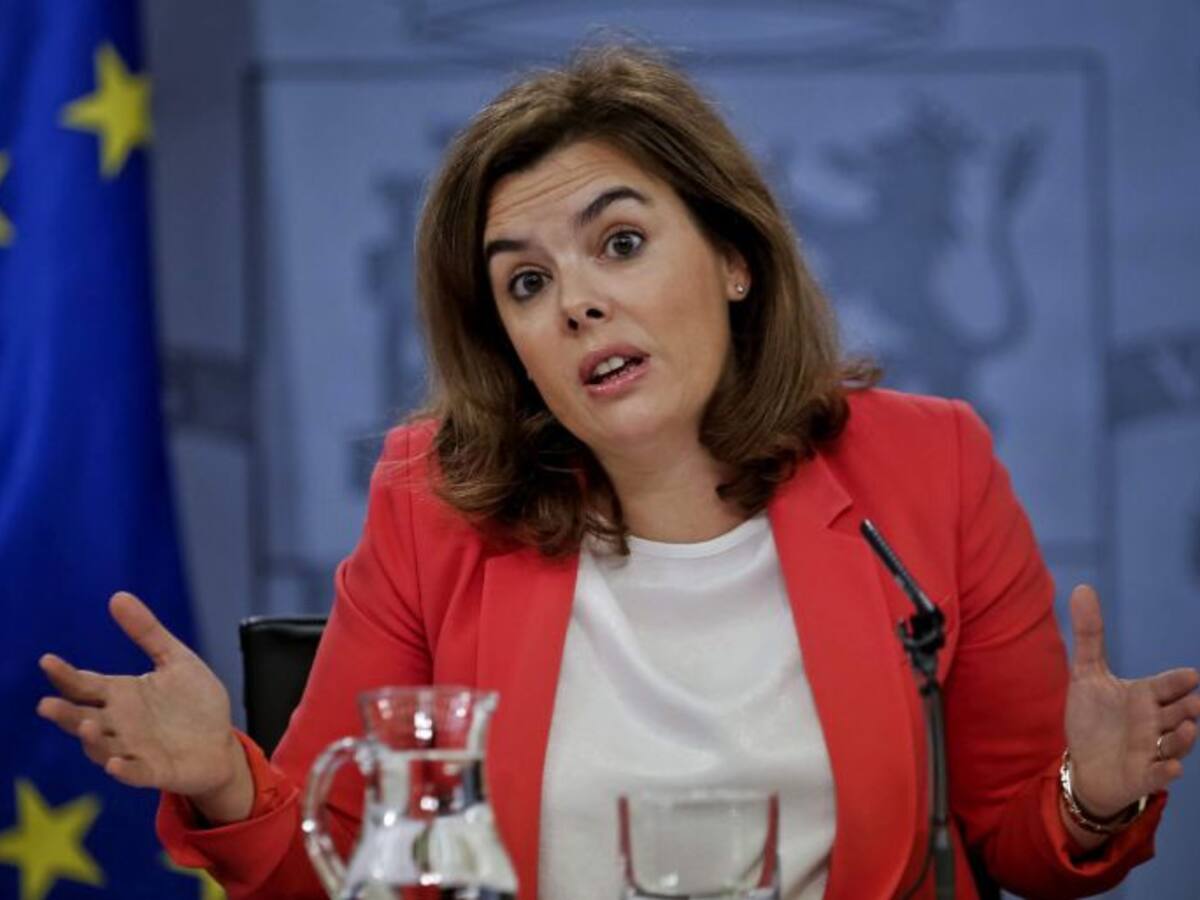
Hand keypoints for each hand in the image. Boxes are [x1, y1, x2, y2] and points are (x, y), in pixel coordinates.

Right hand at [37, 592, 251, 819]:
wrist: (221, 743)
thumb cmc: (193, 703)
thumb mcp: (175, 660)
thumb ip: (147, 632)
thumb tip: (117, 596)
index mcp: (122, 696)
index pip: (86, 685)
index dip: (66, 675)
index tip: (48, 661)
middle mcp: (120, 724)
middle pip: (83, 719)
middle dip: (64, 714)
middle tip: (46, 704)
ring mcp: (135, 750)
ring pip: (102, 748)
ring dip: (92, 740)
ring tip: (85, 725)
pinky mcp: (155, 772)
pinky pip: (134, 773)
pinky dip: (123, 769)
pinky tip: (115, 763)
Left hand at [1064, 584, 1199, 818]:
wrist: (1087, 762)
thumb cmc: (1094, 717)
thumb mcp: (1087, 674)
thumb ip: (1090, 634)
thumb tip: (1082, 587)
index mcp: (1145, 697)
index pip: (1166, 686)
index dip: (1177, 682)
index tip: (1190, 675)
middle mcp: (1155, 723)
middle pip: (1177, 713)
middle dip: (1186, 709)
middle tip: (1193, 703)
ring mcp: (1152, 750)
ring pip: (1175, 744)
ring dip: (1184, 738)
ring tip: (1188, 728)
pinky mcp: (1142, 774)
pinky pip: (1159, 775)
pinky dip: (1166, 772)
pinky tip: (1172, 768)